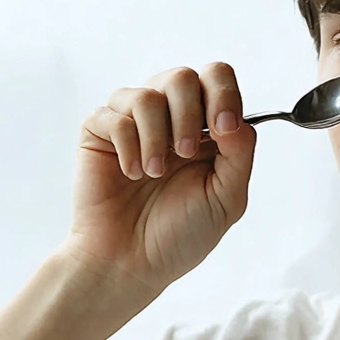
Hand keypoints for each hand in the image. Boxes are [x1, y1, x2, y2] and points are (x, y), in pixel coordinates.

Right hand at [60, 63, 256, 298]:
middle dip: (188, 114)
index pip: (218, 80)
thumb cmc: (180, 234)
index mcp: (206, 130)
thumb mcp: (227, 198)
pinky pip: (112, 114)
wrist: (131, 262)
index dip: (224, 95)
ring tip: (154, 172)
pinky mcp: (99, 133)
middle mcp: (171, 119)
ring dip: (155, 136)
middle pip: (182, 77)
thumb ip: (240, 153)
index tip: (222, 129)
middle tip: (184, 154)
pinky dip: (126, 144)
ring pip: (147, 93)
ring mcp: (133, 123)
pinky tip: (131, 173)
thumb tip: (237, 117)